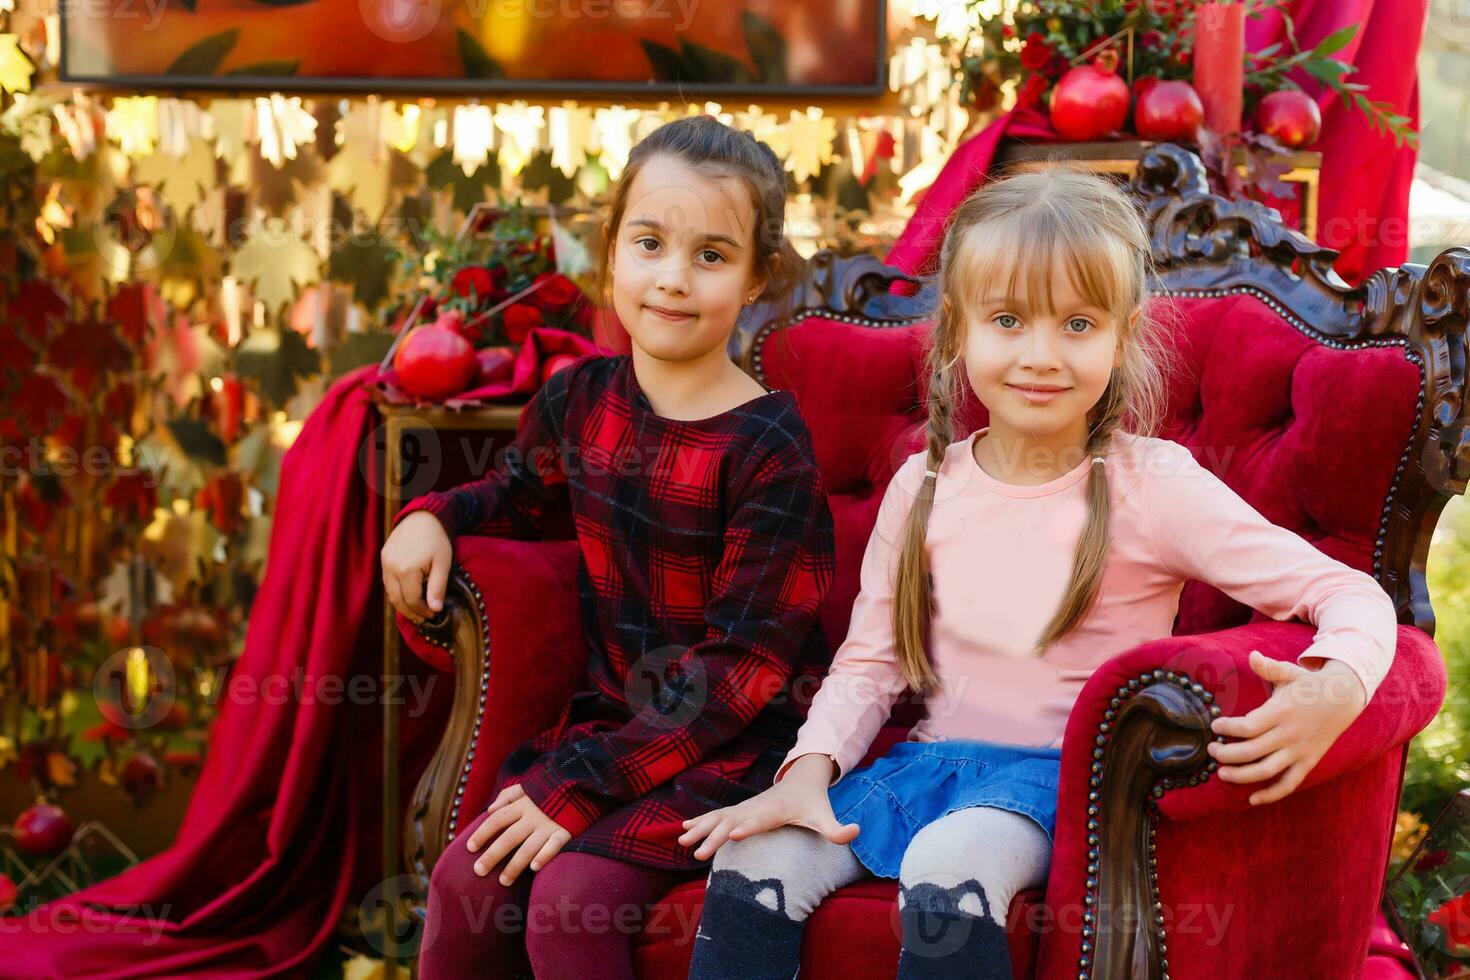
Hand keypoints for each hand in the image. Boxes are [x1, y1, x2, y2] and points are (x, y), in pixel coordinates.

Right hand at [381, 511, 452, 623]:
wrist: (424, 516)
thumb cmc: (438, 540)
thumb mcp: (443, 564)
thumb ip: (437, 587)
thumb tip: (435, 610)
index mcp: (407, 570)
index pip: (412, 600)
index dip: (422, 611)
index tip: (433, 615)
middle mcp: (391, 567)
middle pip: (398, 599)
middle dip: (410, 612)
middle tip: (423, 619)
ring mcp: (385, 562)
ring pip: (390, 592)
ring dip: (402, 604)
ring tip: (415, 611)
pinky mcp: (384, 557)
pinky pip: (388, 581)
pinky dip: (396, 591)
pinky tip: (407, 595)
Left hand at [466, 784, 572, 885]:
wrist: (581, 784)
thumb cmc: (550, 788)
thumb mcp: (528, 786)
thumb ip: (508, 795)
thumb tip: (490, 809)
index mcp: (522, 804)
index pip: (497, 819)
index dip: (482, 833)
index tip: (470, 848)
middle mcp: (533, 815)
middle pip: (509, 837)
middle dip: (493, 855)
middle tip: (478, 871)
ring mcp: (550, 824)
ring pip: (528, 847)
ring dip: (515, 865)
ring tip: (503, 881)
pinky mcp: (566, 831)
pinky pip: (555, 845)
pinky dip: (545, 855)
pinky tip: (534, 868)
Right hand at [677, 753, 858, 860]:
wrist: (801, 779)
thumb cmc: (814, 803)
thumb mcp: (826, 815)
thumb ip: (838, 829)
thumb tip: (856, 832)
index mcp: (777, 809)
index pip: (761, 819)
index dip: (748, 826)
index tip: (734, 835)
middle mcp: (757, 806)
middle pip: (733, 821)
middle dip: (715, 836)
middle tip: (699, 853)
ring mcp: (745, 806)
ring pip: (719, 817)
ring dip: (701, 828)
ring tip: (682, 840)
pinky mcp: (739, 809)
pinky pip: (716, 816)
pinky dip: (700, 822)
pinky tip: (683, 830)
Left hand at [1207, 650, 1367, 805]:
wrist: (1343, 699)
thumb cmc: (1308, 685)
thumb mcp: (1290, 673)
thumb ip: (1269, 667)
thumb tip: (1253, 655)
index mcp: (1282, 712)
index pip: (1249, 726)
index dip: (1228, 729)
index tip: (1214, 726)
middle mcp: (1290, 734)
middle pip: (1252, 751)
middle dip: (1227, 754)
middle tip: (1211, 750)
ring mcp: (1299, 751)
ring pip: (1267, 771)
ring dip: (1242, 776)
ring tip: (1221, 774)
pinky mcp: (1308, 762)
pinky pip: (1289, 784)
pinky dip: (1271, 795)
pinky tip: (1252, 799)